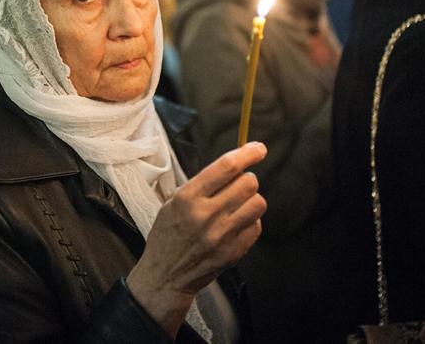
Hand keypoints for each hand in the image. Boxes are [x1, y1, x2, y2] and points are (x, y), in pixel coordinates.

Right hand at [126, 142, 267, 335]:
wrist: (165, 275)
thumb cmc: (167, 234)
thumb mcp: (172, 202)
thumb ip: (201, 184)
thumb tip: (233, 166)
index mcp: (188, 198)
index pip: (226, 167)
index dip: (247, 153)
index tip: (258, 148)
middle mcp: (206, 215)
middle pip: (248, 183)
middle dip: (246, 178)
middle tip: (238, 184)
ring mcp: (222, 236)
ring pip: (258, 203)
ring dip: (251, 199)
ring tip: (237, 204)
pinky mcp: (234, 252)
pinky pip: (256, 226)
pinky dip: (250, 221)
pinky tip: (236, 223)